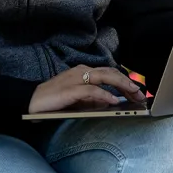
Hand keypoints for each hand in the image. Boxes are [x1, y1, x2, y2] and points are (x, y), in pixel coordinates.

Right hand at [28, 66, 146, 113]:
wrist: (31, 102)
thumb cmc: (54, 101)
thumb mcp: (77, 99)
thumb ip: (93, 99)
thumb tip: (111, 102)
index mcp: (83, 71)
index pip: (109, 73)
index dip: (125, 80)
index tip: (137, 91)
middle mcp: (81, 71)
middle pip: (110, 73)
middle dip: (128, 83)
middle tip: (141, 95)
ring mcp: (76, 78)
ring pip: (105, 77)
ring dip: (122, 86)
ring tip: (134, 95)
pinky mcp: (70, 89)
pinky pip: (91, 90)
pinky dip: (105, 94)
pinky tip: (114, 101)